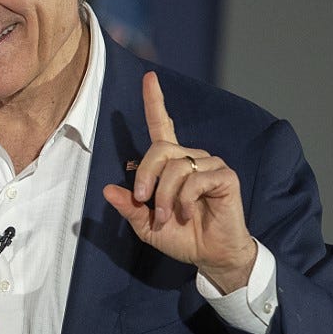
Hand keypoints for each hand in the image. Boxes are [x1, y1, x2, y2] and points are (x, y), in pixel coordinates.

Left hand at [103, 72, 256, 293]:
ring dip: (164, 195)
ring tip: (167, 216)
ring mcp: (210, 165)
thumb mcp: (146, 225)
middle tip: (143, 201)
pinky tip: (187, 212)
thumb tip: (107, 189)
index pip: (163, 125)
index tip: (150, 77)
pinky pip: (196, 178)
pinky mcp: (225, 176)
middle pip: (160, 149)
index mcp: (172, 164)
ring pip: (176, 166)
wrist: (211, 256)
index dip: (155, 101)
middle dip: (146, 175)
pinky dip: (184, 199)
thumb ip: (130, 206)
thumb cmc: (181, 236)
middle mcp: (191, 158)